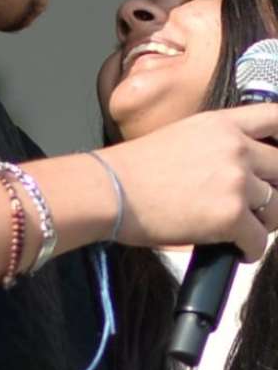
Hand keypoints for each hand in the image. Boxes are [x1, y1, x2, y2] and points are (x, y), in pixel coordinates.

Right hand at [101, 103, 277, 260]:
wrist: (107, 190)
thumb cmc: (131, 170)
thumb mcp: (179, 137)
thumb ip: (216, 145)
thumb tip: (238, 170)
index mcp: (221, 125)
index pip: (276, 119)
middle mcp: (235, 148)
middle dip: (274, 192)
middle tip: (254, 207)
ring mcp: (236, 182)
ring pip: (277, 208)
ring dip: (262, 223)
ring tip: (239, 230)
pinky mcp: (231, 216)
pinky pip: (259, 240)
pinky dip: (249, 250)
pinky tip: (234, 250)